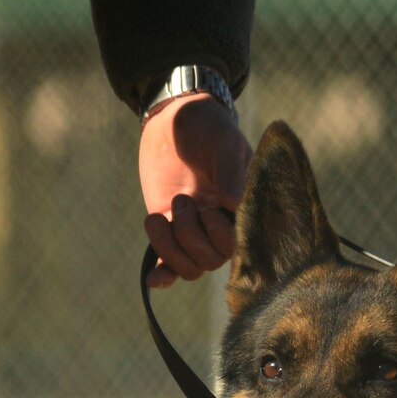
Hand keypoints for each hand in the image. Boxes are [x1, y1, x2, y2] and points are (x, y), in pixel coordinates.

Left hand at [139, 91, 251, 288]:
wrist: (175, 118)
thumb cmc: (208, 127)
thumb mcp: (223, 143)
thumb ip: (229, 172)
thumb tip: (233, 204)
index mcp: (243, 208)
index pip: (240, 244)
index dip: (222, 235)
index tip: (209, 207)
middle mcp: (222, 224)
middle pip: (212, 260)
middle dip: (192, 236)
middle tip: (181, 199)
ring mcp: (195, 230)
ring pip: (190, 267)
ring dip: (172, 247)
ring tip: (158, 216)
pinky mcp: (169, 230)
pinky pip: (169, 265)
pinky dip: (163, 275)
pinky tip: (153, 279)